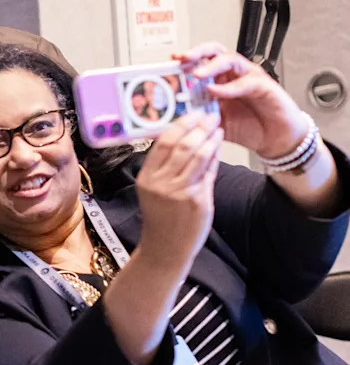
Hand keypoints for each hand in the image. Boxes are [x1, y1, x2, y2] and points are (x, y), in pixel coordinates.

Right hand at [136, 111, 222, 267]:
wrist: (165, 250)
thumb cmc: (161, 221)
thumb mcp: (157, 191)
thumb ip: (170, 168)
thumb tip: (187, 140)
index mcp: (146, 178)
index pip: (161, 143)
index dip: (178, 124)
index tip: (190, 114)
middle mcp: (160, 183)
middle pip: (180, 144)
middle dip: (196, 126)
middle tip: (208, 115)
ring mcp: (178, 191)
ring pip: (196, 155)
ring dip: (209, 136)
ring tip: (216, 126)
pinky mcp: (196, 200)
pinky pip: (207, 171)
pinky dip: (214, 154)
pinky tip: (218, 145)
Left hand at [176, 43, 306, 157]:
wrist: (275, 140)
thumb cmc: (248, 127)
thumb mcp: (215, 124)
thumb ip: (197, 117)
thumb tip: (172, 119)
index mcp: (219, 80)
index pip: (201, 62)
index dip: (186, 60)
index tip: (170, 62)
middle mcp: (233, 74)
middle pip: (215, 52)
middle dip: (197, 53)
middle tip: (183, 59)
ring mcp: (249, 77)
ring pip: (230, 60)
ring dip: (211, 65)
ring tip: (197, 74)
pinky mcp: (264, 86)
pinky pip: (246, 81)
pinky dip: (229, 87)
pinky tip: (216, 91)